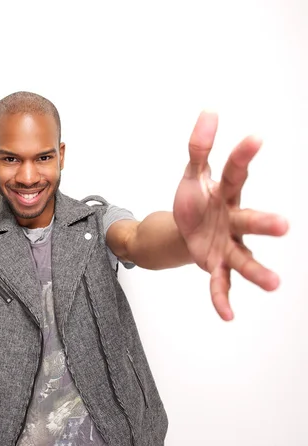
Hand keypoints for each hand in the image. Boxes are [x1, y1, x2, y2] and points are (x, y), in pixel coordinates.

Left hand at [173, 111, 288, 320]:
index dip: (243, 156)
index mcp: (226, 194)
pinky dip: (221, 297)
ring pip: (242, 257)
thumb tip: (210, 110)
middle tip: (285, 226)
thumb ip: (199, 147)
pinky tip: (226, 315)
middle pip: (248, 220)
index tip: (255, 137)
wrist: (186, 229)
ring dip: (256, 270)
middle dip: (264, 223)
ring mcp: (225, 245)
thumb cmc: (196, 200)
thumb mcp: (192, 173)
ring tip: (274, 284)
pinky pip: (219, 282)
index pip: (234, 174)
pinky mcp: (214, 264)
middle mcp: (232, 220)